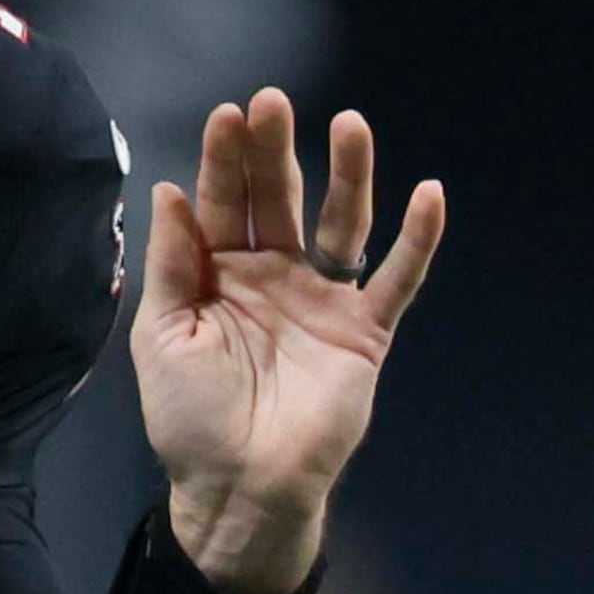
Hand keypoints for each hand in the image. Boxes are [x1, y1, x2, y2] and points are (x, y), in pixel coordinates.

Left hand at [134, 88, 445, 593]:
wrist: (240, 491)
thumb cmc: (191, 419)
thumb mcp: (165, 336)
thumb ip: (173, 264)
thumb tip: (169, 189)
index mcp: (219, 273)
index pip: (222, 202)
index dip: (224, 160)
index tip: (227, 114)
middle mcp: (273, 274)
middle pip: (278, 198)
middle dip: (276, 150)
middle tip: (273, 102)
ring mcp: (322, 299)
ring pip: (340, 223)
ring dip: (348, 175)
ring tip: (349, 124)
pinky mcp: (364, 332)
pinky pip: (397, 280)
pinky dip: (417, 239)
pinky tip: (429, 193)